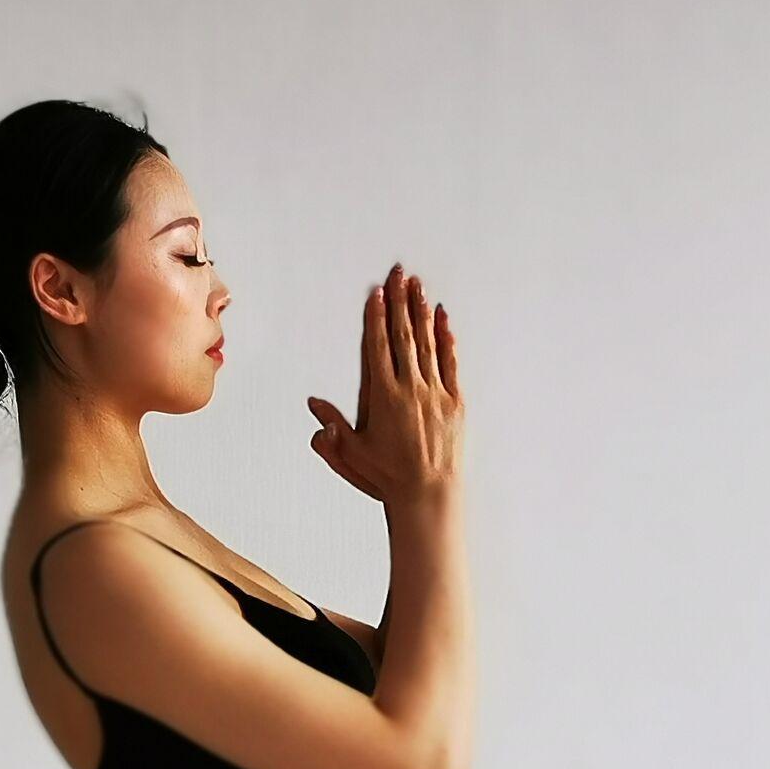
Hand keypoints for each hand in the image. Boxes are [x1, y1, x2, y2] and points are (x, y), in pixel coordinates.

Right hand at [306, 263, 462, 508]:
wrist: (430, 495)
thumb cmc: (389, 478)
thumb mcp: (352, 455)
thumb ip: (331, 429)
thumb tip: (314, 406)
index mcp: (383, 397)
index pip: (378, 347)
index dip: (376, 318)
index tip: (377, 293)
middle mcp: (411, 388)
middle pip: (403, 335)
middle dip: (400, 301)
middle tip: (399, 273)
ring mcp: (435, 392)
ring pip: (427, 342)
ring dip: (421, 312)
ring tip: (418, 286)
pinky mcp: (454, 402)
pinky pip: (450, 362)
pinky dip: (447, 337)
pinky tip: (443, 318)